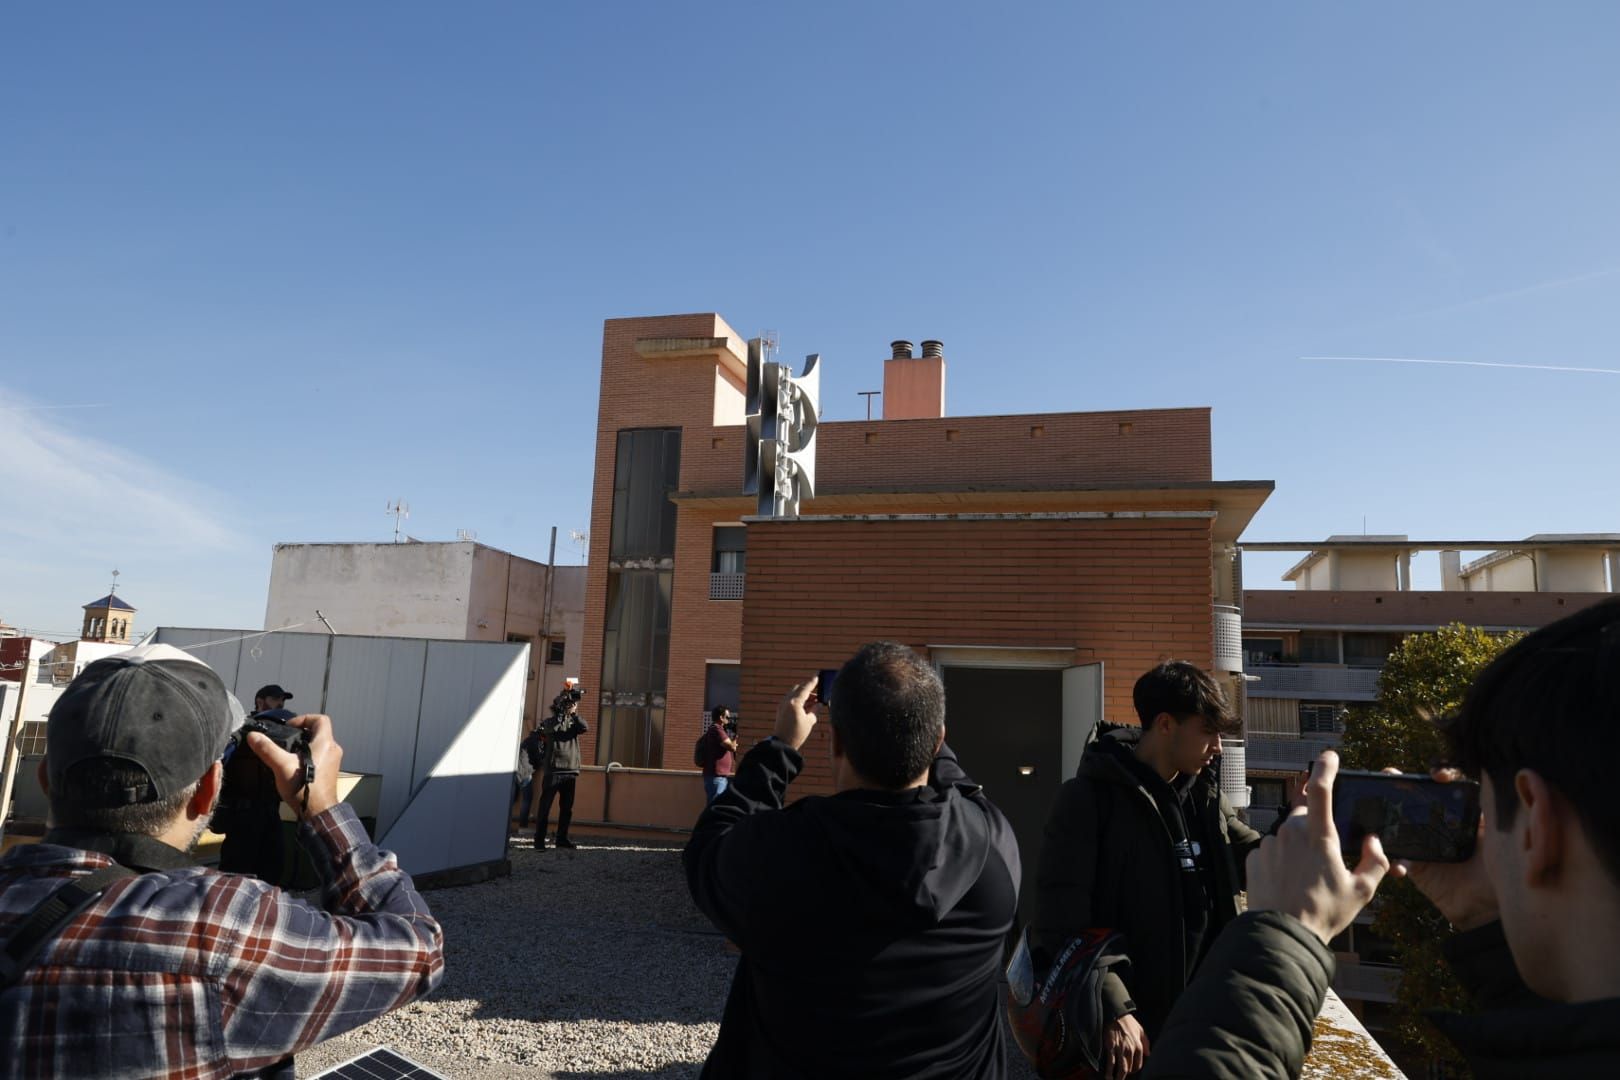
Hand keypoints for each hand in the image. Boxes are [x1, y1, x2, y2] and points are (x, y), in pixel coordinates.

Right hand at [248, 713, 342, 818]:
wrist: (317, 812)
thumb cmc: (303, 786)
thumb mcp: (281, 765)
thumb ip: (268, 749)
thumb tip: (253, 735)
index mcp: (325, 743)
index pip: (320, 719)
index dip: (304, 718)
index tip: (289, 727)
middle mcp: (333, 749)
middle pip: (319, 732)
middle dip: (301, 733)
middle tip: (285, 740)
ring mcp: (333, 762)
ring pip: (319, 746)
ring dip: (304, 746)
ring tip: (286, 754)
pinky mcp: (330, 772)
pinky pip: (320, 757)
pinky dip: (308, 757)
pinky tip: (293, 767)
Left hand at [773, 677, 817, 749]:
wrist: (782, 744)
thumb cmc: (797, 733)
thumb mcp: (810, 721)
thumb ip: (815, 710)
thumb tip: (819, 704)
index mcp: (794, 703)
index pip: (805, 689)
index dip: (813, 682)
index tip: (818, 676)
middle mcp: (787, 701)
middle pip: (798, 689)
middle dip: (808, 690)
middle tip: (818, 695)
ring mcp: (782, 705)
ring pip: (794, 694)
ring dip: (803, 696)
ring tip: (814, 703)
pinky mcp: (781, 709)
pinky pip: (790, 700)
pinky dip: (798, 700)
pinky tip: (806, 707)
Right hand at [1102, 1012, 1148, 1079]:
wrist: (1116, 1013)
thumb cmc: (1128, 1021)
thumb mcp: (1141, 1030)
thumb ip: (1146, 1043)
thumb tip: (1149, 1053)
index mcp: (1138, 1046)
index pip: (1138, 1065)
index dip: (1133, 1070)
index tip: (1129, 1070)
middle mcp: (1131, 1049)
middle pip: (1129, 1068)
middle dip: (1124, 1074)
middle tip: (1120, 1077)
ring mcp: (1121, 1049)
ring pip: (1121, 1068)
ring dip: (1118, 1077)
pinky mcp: (1111, 1047)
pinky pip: (1111, 1062)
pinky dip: (1110, 1071)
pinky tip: (1108, 1076)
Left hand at [1246, 750, 1389, 945]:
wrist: (1283, 934)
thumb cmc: (1324, 913)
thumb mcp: (1361, 891)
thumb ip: (1375, 861)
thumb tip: (1374, 841)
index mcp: (1320, 836)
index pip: (1322, 790)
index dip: (1326, 768)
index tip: (1329, 755)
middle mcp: (1291, 833)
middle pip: (1307, 818)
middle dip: (1317, 831)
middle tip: (1325, 862)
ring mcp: (1270, 844)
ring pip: (1289, 836)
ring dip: (1298, 849)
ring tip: (1306, 881)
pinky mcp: (1255, 856)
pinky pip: (1272, 851)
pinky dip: (1281, 861)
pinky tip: (1288, 883)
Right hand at [1386, 766, 1497, 930]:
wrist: (1490, 907)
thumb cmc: (1501, 869)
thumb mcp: (1497, 834)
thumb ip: (1489, 810)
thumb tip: (1488, 781)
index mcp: (1461, 812)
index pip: (1448, 784)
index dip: (1441, 771)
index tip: (1439, 776)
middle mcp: (1440, 823)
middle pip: (1417, 796)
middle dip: (1400, 783)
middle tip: (1391, 774)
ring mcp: (1425, 843)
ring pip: (1400, 822)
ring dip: (1385, 814)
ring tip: (1377, 809)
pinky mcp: (1415, 865)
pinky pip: (1398, 858)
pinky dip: (1394, 861)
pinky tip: (1399, 866)